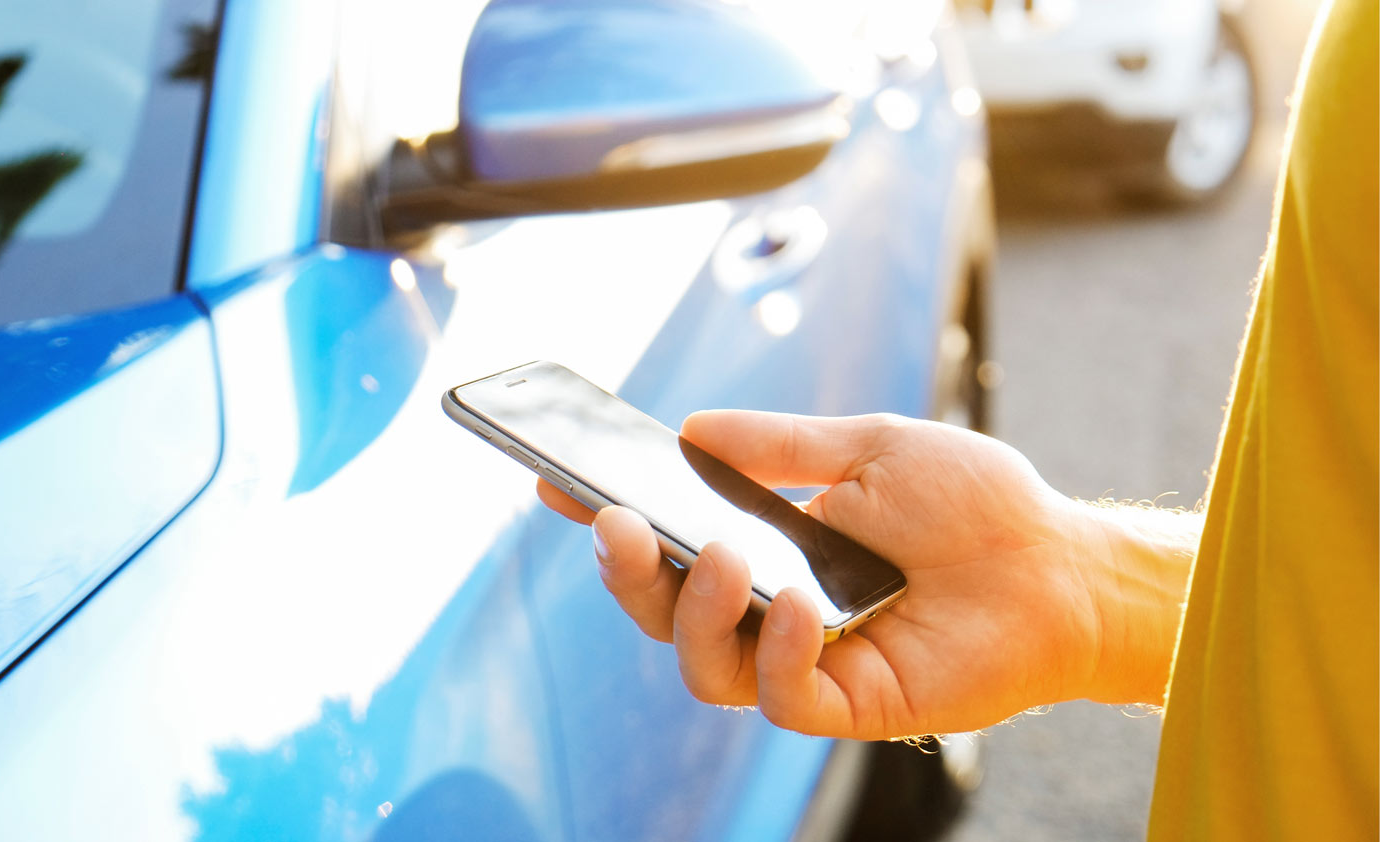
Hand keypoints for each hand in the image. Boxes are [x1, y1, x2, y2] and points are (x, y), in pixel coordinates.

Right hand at [538, 410, 1193, 739]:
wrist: (1060, 561)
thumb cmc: (972, 503)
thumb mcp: (867, 448)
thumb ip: (779, 446)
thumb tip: (690, 427)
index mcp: (768, 549)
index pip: (669, 543)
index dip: (608, 519)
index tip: (554, 481)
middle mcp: (772, 611)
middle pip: (665, 615)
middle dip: (627, 573)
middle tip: (616, 520)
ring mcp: (807, 661)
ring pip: (704, 667)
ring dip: (694, 611)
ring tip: (721, 555)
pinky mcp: (851, 703)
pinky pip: (783, 696)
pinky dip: (777, 649)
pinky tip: (799, 603)